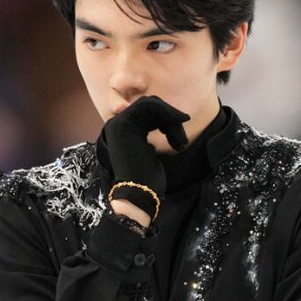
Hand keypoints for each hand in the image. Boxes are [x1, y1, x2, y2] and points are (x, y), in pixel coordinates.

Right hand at [103, 96, 190, 216]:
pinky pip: (149, 105)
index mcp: (124, 132)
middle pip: (150, 108)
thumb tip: (168, 125)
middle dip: (171, 120)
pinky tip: (180, 122)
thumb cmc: (146, 181)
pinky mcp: (123, 124)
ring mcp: (119, 123)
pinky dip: (167, 111)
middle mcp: (118, 125)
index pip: (147, 114)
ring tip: (180, 142)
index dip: (167, 120)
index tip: (180, 137)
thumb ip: (152, 137)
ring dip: (171, 119)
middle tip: (182, 141)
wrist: (138, 195)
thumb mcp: (150, 153)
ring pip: (151, 106)